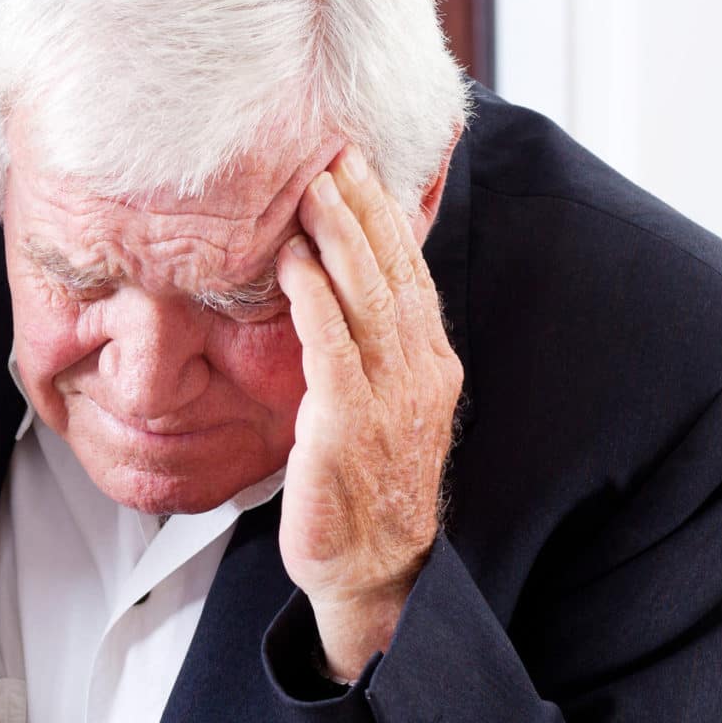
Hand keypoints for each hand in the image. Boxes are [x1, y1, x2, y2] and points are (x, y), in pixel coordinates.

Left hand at [275, 148, 463, 679]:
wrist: (373, 567)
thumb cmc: (366, 488)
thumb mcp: (379, 407)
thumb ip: (370, 352)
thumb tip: (341, 296)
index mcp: (429, 364)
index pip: (409, 273)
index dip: (384, 216)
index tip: (359, 167)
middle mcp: (418, 373)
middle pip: (392, 272)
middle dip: (361, 208)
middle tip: (332, 155)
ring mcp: (387, 399)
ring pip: (366, 300)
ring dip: (338, 239)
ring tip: (311, 190)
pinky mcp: (345, 428)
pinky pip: (332, 351)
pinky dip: (313, 302)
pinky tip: (292, 265)